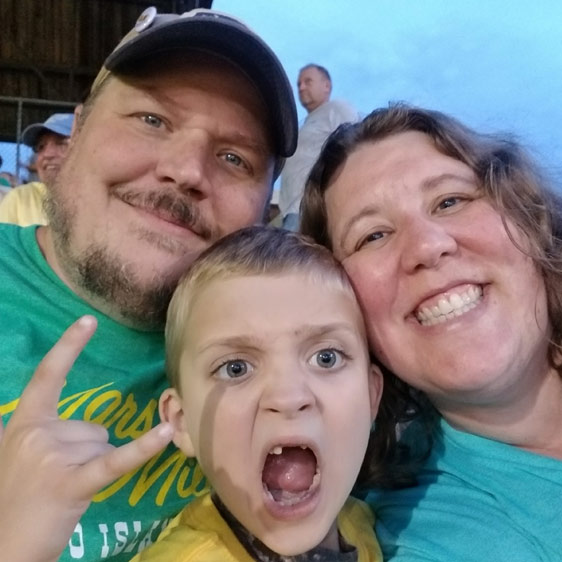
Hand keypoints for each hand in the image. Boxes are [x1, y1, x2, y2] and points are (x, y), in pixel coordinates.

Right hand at [0, 316, 172, 561]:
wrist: (3, 548)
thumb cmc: (15, 499)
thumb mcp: (23, 455)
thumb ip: (49, 432)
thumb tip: (95, 431)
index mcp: (23, 424)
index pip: (47, 377)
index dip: (68, 347)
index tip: (88, 320)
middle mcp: (37, 434)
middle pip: (93, 428)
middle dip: (87, 453)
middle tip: (59, 480)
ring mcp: (54, 458)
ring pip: (103, 446)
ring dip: (93, 468)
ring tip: (66, 491)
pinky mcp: (72, 484)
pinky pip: (114, 461)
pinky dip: (142, 449)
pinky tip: (164, 432)